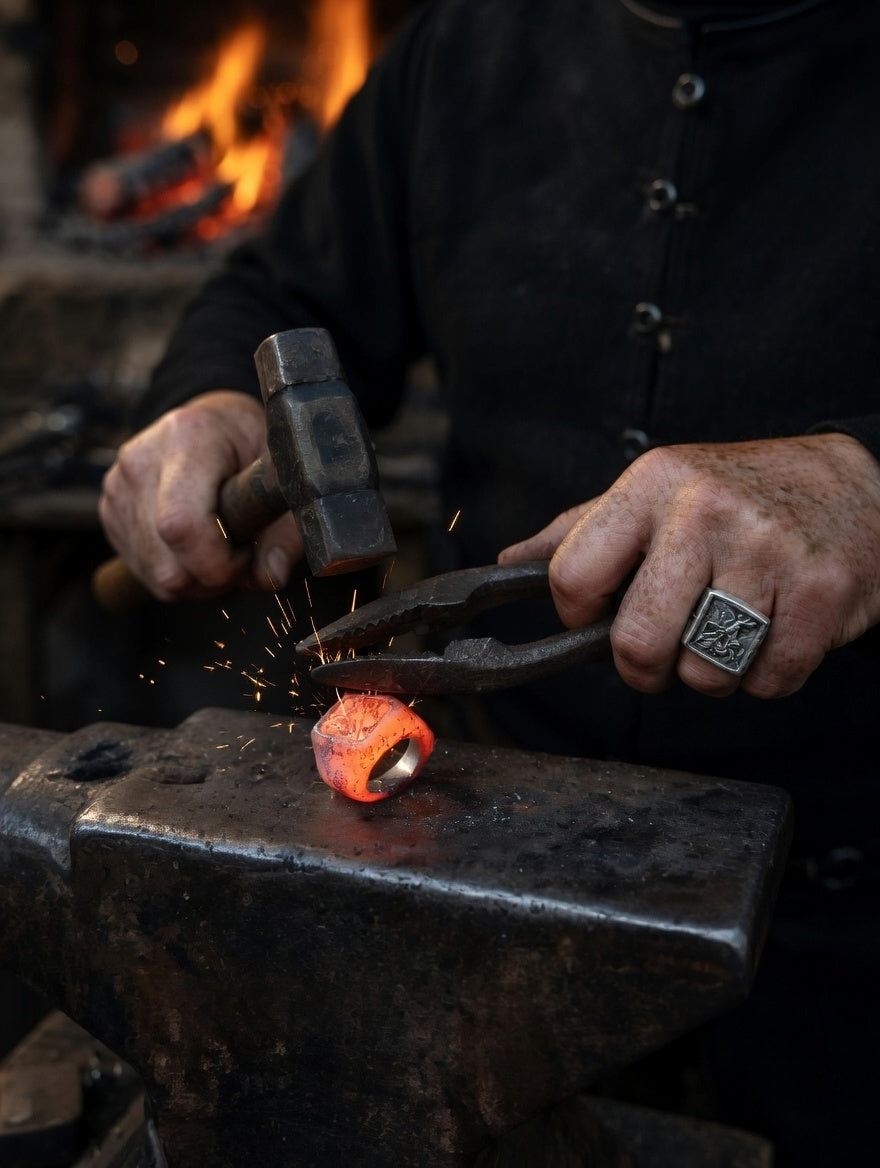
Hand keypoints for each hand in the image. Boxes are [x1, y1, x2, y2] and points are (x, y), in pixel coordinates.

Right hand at [99, 390, 303, 600]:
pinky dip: (177, 572)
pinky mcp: (109, 511)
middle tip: (240, 554)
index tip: (248, 554)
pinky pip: (144, 571)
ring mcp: (118, 488)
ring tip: (219, 545)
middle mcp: (141, 461)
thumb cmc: (247, 445)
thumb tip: (271, 575)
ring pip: (157, 575)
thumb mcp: (280, 476)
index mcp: (187, 439)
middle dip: (212, 577)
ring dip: (196, 578)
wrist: (210, 425)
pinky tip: (196, 545)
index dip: (219, 562)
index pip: (182, 525)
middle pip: (167, 563)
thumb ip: (287, 530)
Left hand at [499, 434, 879, 697]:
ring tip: (728, 630)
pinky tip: (774, 632)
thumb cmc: (740, 495)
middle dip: (645, 667)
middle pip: (637, 643)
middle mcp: (706, 511)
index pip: (572, 577)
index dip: (579, 616)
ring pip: (704, 673)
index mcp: (653, 483)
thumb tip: (510, 559)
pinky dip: (766, 676)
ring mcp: (768, 550)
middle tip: (664, 649)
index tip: (600, 615)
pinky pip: (768, 681)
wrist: (858, 485)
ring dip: (712, 672)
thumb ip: (583, 529)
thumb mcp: (657, 490)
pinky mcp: (822, 591)